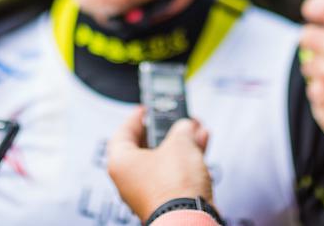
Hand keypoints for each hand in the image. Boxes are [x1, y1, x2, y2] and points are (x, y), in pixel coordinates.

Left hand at [107, 106, 212, 221]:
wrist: (189, 219)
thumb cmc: (174, 184)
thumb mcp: (179, 143)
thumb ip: (181, 129)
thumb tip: (186, 127)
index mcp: (121, 162)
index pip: (123, 132)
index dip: (136, 118)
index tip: (146, 109)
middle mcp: (130, 179)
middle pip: (147, 146)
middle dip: (167, 130)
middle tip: (178, 118)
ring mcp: (148, 191)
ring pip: (164, 159)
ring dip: (181, 143)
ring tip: (197, 128)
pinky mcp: (166, 200)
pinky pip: (174, 173)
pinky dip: (187, 159)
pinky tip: (202, 144)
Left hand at [300, 0, 323, 182]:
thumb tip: (322, 17)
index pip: (323, 7)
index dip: (312, 8)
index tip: (310, 13)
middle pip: (305, 35)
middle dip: (312, 45)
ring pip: (307, 65)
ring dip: (319, 74)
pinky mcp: (319, 97)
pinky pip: (312, 89)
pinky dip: (322, 95)